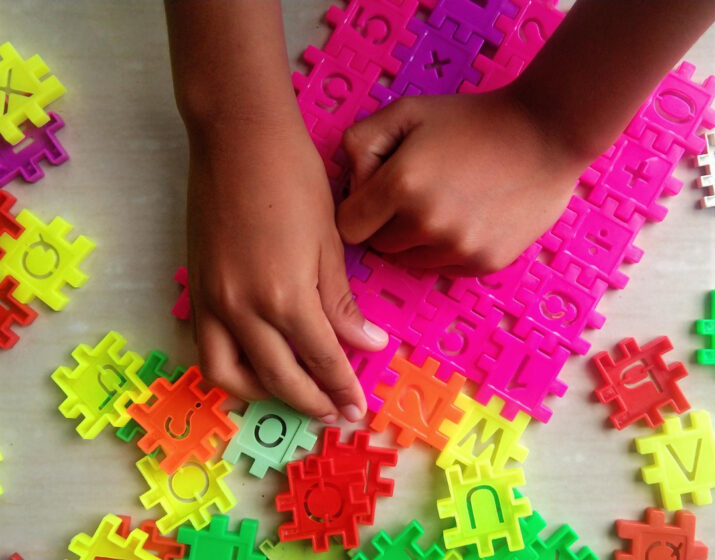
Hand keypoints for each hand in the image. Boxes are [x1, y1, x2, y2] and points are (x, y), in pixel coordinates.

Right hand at [185, 116, 387, 422]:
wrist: (238, 137)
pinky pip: (207, 348)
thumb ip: (341, 303)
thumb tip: (367, 344)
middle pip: (279, 379)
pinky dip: (232, 369)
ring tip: (295, 393)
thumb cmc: (294, 179)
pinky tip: (257, 364)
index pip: (322, 360)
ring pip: (230, 375)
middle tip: (335, 413)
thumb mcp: (330, 242)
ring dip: (264, 394)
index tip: (358, 408)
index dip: (342, 389)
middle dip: (311, 402)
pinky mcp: (195, 289)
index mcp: (286, 296)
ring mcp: (212, 302)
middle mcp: (243, 310)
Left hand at [336, 90, 590, 274]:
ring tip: (446, 201)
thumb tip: (350, 187)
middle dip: (386, 223)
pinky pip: (443, 267)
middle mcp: (427, 223)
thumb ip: (360, 143)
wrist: (547, 135)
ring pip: (410, 261)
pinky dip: (447, 248)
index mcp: (401, 185)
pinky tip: (468, 215)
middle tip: (415, 192)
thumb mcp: (407, 112)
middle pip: (379, 246)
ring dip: (417, 238)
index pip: (347, 227)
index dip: (357, 209)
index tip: (376, 193)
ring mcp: (458, 248)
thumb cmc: (472, 119)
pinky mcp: (483, 263)